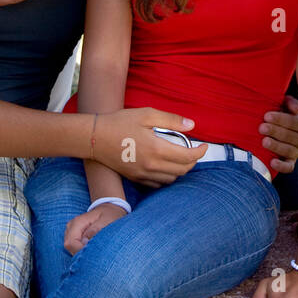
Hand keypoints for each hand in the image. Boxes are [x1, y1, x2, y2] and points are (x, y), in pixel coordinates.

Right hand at [63, 203, 126, 254]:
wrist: (109, 209)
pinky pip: (74, 246)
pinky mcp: (73, 234)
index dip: (80, 251)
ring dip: (81, 251)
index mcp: (77, 222)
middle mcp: (71, 226)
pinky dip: (81, 249)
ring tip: (95, 249)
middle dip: (81, 253)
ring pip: (70, 248)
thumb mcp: (107, 220)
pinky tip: (91, 247)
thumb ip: (96, 229)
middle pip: (69, 247)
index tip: (93, 254)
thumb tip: (85, 241)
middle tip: (96, 253)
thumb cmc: (109, 215)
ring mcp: (70, 230)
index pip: (71, 243)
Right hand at [90, 107, 206, 186]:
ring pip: (172, 179)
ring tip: (179, 157)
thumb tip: (192, 125)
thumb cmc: (120, 122)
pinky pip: (158, 183)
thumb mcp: (147, 114)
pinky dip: (167, 176)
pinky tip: (164, 166)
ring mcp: (144, 174)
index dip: (200, 152)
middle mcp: (152, 165)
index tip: (203, 146)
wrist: (94, 138)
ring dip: (180, 169)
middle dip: (192, 161)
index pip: (188, 157)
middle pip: (183, 170)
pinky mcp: (136, 178)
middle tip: (192, 150)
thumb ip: (171, 120)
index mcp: (157, 149)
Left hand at [262, 95, 297, 174]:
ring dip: (277, 146)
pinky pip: (289, 167)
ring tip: (264, 142)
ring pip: (290, 151)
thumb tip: (295, 109)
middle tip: (261, 128)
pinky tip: (272, 162)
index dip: (281, 119)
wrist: (269, 130)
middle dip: (276, 131)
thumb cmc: (275, 115)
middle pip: (292, 137)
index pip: (295, 122)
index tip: (266, 116)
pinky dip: (281, 166)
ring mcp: (296, 152)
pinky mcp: (289, 163)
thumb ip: (289, 103)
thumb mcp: (282, 105)